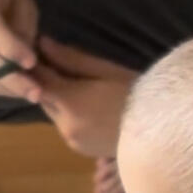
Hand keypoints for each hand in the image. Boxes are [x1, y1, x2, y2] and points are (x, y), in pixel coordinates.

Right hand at [0, 0, 39, 99]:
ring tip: (28, 90)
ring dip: (4, 87)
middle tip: (36, 90)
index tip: (32, 63)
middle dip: (10, 78)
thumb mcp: (25, 6)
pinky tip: (13, 88)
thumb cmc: (11, 1)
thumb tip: (23, 63)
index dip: (11, 48)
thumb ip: (24, 31)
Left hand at [34, 37, 136, 157]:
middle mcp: (64, 126)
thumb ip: (70, 59)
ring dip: (56, 99)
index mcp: (70, 103)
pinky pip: (64, 126)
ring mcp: (71, 141)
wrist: (158, 127)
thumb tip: (42, 43)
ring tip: (74, 84)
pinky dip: (67, 114)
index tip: (35, 52)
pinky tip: (84, 105)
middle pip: (43, 98)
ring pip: (53, 114)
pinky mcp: (79, 150)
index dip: (34, 65)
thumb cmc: (135, 92)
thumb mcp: (104, 70)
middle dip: (45, 82)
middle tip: (56, 64)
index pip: (39, 80)